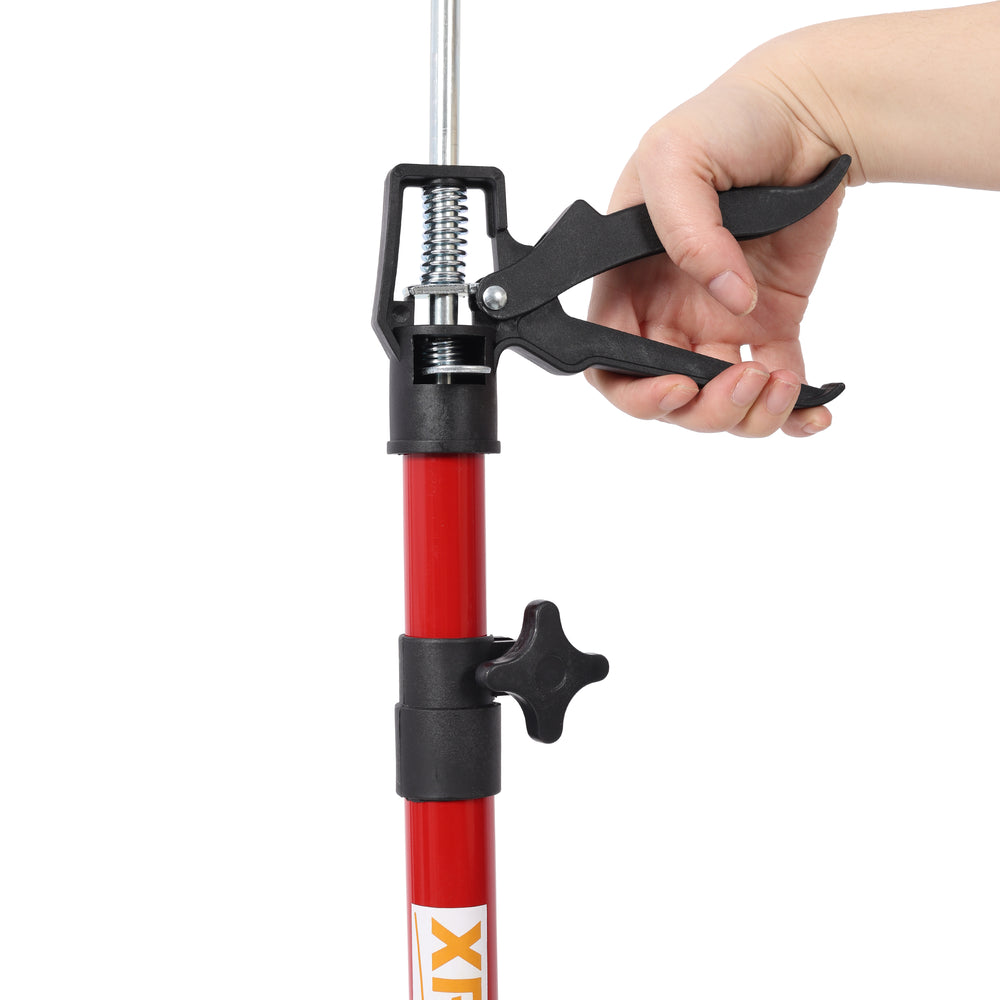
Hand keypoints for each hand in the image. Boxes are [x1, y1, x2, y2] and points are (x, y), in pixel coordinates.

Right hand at [586, 64, 850, 436]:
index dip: (636, 390)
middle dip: (703, 409)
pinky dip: (793, 411)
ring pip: (721, 404)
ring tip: (780, 381)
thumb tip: (726, 297)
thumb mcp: (677, 156)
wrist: (803, 113)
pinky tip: (813, 411)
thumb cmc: (726, 122)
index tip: (678, 385)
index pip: (609, 362)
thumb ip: (685, 228)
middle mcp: (668, 314)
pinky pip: (776, 384)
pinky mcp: (772, 324)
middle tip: (743, 378)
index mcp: (628, 284)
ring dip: (749, 414)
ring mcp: (721, 324)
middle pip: (669, 398)